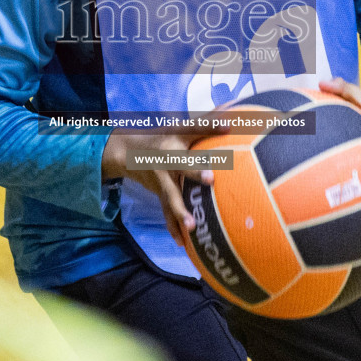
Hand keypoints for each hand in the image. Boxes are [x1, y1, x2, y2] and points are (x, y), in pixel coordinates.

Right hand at [102, 118, 233, 243]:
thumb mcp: (180, 128)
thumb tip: (234, 116)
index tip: (228, 126)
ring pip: (170, 198)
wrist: (126, 153)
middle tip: (211, 181)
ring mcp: (161, 181)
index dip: (209, 127)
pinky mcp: (159, 196)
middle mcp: (166, 161)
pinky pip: (167, 214)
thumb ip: (207, 124)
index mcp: (175, 142)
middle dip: (194, 174)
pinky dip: (174, 229)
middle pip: (181, 168)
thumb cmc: (162, 138)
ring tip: (192, 228)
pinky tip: (183, 244)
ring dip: (180, 214)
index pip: (194, 131)